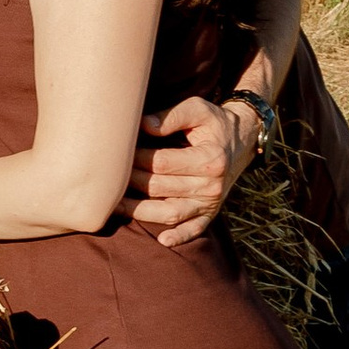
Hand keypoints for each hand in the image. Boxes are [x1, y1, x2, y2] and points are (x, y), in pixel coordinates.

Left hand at [125, 93, 246, 248]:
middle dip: (131, 182)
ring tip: (114, 206)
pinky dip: (178, 237)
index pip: (163, 163)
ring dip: (139, 212)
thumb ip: (173, 115)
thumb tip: (144, 125)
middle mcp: (211, 185)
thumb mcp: (199, 109)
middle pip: (160, 188)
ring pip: (169, 213)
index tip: (118, 153)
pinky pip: (193, 230)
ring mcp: (211, 203)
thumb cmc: (213, 123)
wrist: (241, 140)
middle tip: (107, 177)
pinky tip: (161, 239)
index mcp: (210, 159)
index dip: (137, 158)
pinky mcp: (210, 214)